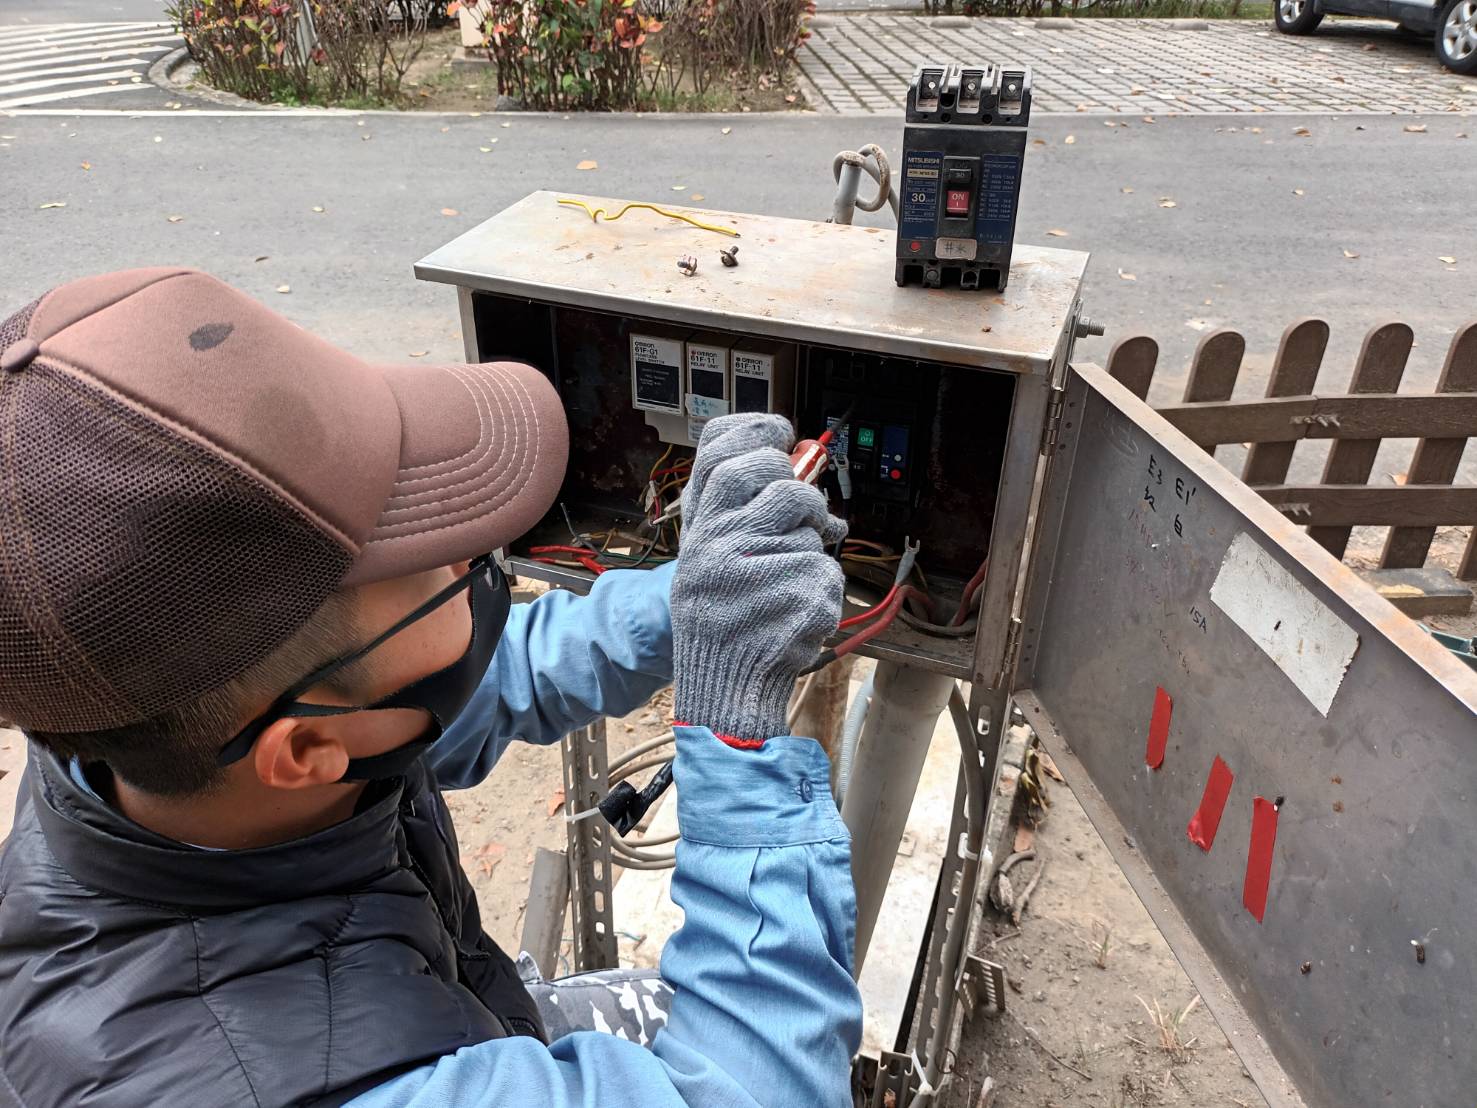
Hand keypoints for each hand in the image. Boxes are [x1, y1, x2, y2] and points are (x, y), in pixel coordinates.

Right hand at [671, 414, 846, 742]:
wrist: (724, 687)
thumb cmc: (723, 619)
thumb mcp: (711, 558)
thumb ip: (744, 511)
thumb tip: (802, 467)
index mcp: (699, 527)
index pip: (719, 451)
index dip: (754, 430)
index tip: (780, 431)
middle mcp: (718, 540)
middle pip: (770, 473)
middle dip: (799, 487)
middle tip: (805, 512)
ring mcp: (754, 566)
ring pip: (808, 523)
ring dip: (813, 544)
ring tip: (789, 578)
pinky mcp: (794, 593)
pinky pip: (826, 569)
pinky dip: (822, 588)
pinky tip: (796, 611)